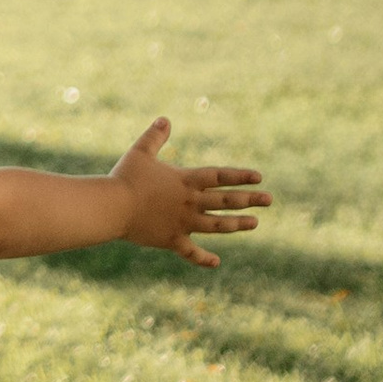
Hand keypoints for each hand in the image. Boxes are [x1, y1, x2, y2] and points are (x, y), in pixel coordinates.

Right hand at [110, 118, 270, 267]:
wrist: (112, 207)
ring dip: (237, 225)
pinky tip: (216, 262)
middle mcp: (189, 202)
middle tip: (270, 200)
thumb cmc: (124, 178)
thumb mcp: (140, 152)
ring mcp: (183, 223)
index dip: (240, 176)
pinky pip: (191, 252)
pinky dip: (203, 258)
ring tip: (255, 224)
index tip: (259, 177)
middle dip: (249, 200)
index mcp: (185, 180)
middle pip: (225, 201)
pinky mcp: (171, 240)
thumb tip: (165, 119)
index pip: (220, 176)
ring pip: (216, 225)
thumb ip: (155, 137)